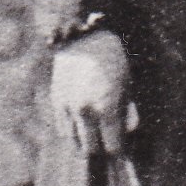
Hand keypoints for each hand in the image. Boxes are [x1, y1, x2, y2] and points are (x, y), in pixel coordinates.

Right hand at [50, 29, 130, 155]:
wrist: (85, 36)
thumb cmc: (113, 60)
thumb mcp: (127, 85)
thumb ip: (127, 111)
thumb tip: (129, 131)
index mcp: (107, 109)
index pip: (112, 146)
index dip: (118, 149)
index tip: (121, 147)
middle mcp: (85, 112)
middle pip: (91, 148)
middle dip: (101, 147)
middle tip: (107, 141)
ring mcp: (67, 107)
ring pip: (74, 141)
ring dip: (85, 141)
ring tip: (94, 135)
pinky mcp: (56, 101)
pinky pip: (62, 128)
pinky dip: (72, 131)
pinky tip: (82, 123)